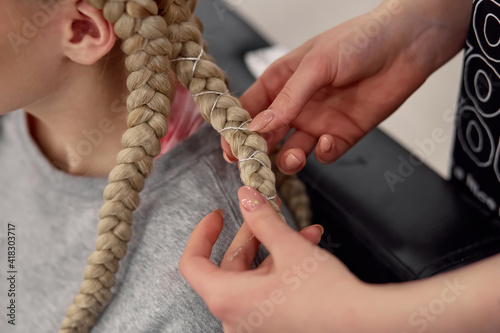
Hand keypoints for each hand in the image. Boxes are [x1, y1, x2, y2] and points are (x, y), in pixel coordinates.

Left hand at [179, 186, 374, 332]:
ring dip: (275, 248)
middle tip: (268, 213)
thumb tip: (245, 197)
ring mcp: (254, 326)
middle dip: (254, 234)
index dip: (203, 234)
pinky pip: (267, 291)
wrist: (364, 326)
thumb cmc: (327, 297)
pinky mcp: (273, 327)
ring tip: (301, 231)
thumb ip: (262, 220)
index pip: (193, 263)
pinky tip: (306, 248)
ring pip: (253, 276)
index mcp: (228, 300)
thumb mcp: (289, 248)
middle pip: (230, 266)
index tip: (218, 216)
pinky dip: (281, 269)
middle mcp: (236, 318)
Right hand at [223, 0, 470, 173]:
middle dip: (258, 151)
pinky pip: (325, 154)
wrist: (407, 45)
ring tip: (292, 157)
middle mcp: (297, 105)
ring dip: (288, 159)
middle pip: (267, 135)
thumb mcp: (316, 65)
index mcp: (282, 81)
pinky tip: (327, 142)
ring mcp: (319, 121)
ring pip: (292, 150)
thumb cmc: (358, 41)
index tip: (230, 147)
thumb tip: (257, 126)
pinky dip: (322, 154)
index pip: (250, 109)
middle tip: (254, 164)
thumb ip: (288, 98)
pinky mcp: (343, 134)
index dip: (237, 128)